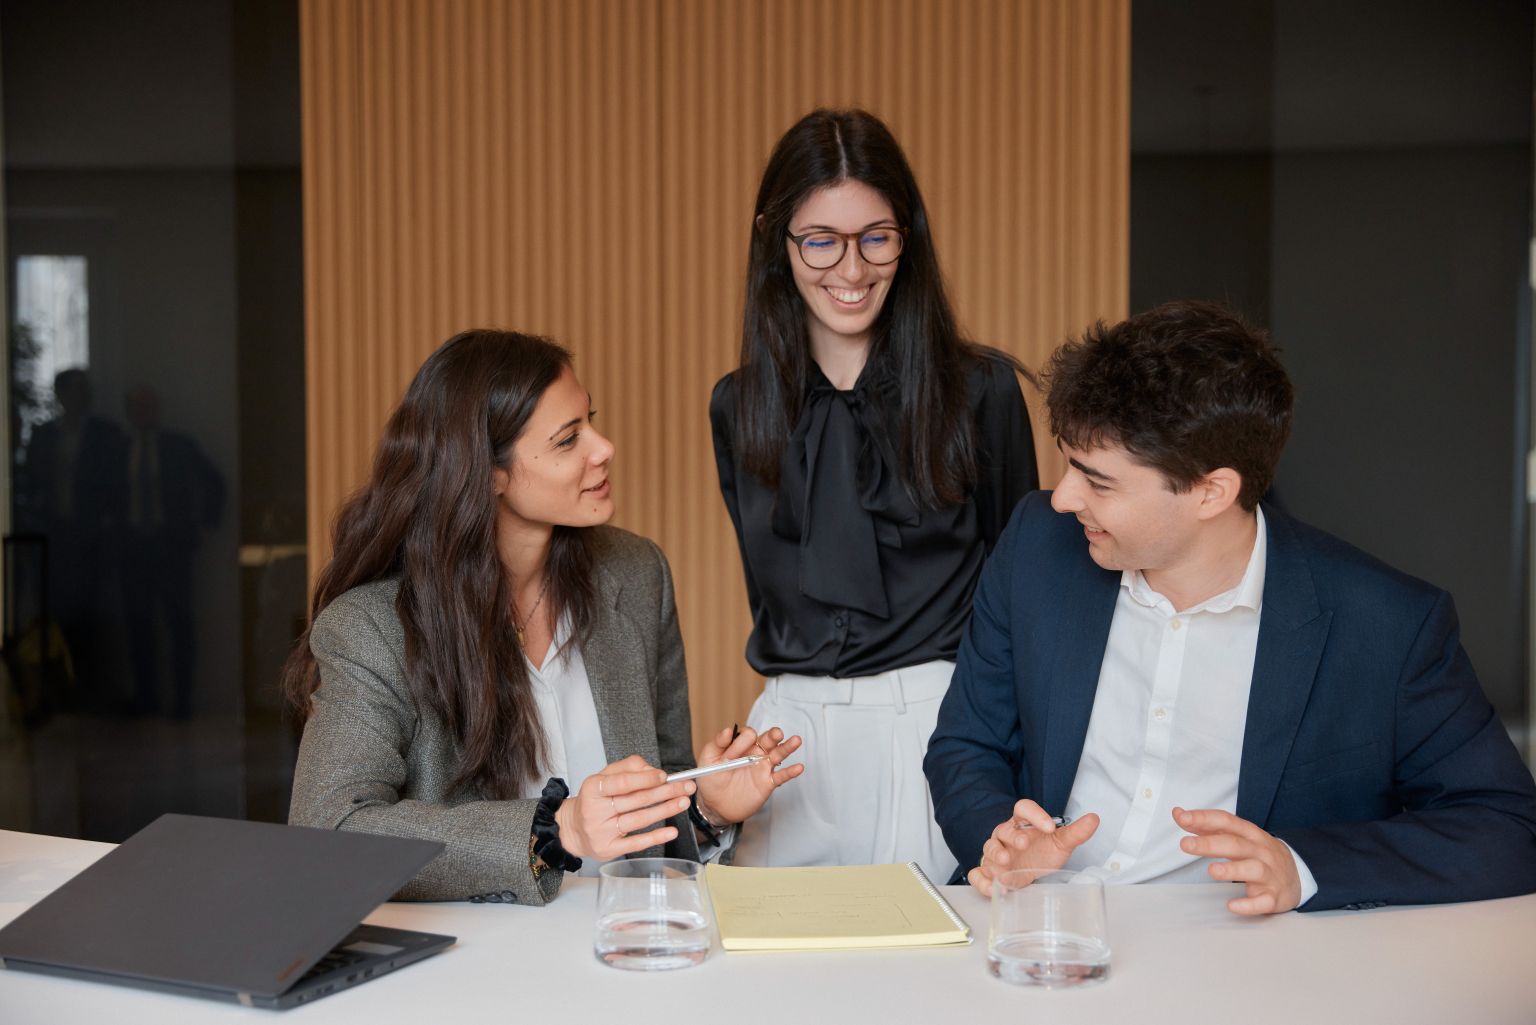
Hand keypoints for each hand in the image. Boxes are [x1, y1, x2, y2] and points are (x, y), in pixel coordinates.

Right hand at [555, 755, 693, 860]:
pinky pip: (636, 843)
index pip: (623, 782)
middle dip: (665, 792)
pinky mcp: (609, 849)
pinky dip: (656, 837)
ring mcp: (602, 831)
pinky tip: (671, 831)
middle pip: (636, 800)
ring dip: (665, 810)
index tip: (665, 776)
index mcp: (594, 788)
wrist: (573, 829)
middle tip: (686, 787)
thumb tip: (652, 770)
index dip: (646, 779)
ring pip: (640, 819)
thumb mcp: (605, 777)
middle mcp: (596, 810)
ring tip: (683, 802)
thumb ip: (628, 768)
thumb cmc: (594, 800)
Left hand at [693, 725, 803, 824]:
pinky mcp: (767, 783)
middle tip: (777, 734)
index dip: (741, 742)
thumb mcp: (708, 759)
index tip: (731, 754)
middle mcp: (754, 753)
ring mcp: (762, 768)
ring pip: (778, 754)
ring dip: (787, 747)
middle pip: (767, 739)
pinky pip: (781, 776)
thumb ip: (717, 743)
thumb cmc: (710, 779)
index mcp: (740, 744)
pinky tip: (799, 767)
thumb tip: (727, 730)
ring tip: (796, 740)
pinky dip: (791, 772)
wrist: (714, 805)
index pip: (747, 735)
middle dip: (773, 735)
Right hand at [966, 799, 1099, 896]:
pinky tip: (993, 888)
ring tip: (1005, 863)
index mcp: (1023, 823)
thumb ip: (1076, 832)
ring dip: (995, 855)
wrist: (1029, 872)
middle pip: (1003, 829)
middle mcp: (1006, 836)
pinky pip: (977, 874)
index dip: (1034, 814)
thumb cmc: (1042, 853)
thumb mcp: (1060, 843)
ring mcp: (995, 853)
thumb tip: (1094, 818)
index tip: (1050, 825)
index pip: (1023, 808)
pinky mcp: (988, 872)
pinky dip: (982, 881)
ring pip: (988, 848)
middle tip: (1024, 844)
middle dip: (1012, 836)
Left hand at [1174, 807, 1301, 914]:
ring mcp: (1269, 874)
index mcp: (1250, 834)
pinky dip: (1249, 904)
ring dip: (1232, 870)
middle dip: (1210, 844)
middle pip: (1236, 844)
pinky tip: (1232, 905)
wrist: (1298, 876)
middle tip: (1185, 845)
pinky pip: (1263, 902)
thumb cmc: (1258, 853)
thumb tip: (1179, 814)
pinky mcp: (1274, 897)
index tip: (1182, 817)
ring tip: (1212, 871)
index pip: (1227, 822)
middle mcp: (1260, 851)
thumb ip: (1208, 827)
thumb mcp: (1238, 836)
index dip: (1204, 818)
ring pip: (1253, 870)